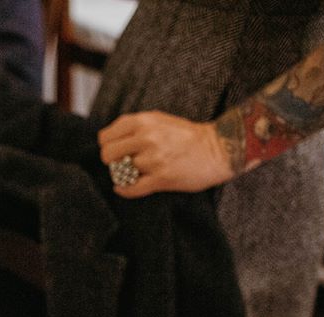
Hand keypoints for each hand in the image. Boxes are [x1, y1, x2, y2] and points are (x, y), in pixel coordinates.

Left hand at [98, 112, 234, 198]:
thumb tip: (109, 138)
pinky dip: (124, 190)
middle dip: (111, 161)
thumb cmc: (187, 135)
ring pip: (120, 172)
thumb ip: (135, 127)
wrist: (218, 149)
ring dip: (124, 175)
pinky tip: (125, 187)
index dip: (107, 145)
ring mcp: (153, 159)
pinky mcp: (161, 178)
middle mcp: (146, 138)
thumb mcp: (158, 120)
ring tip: (134, 173)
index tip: (114, 150)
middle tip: (121, 164)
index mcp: (144, 121)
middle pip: (107, 154)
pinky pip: (131, 188)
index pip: (106, 136)